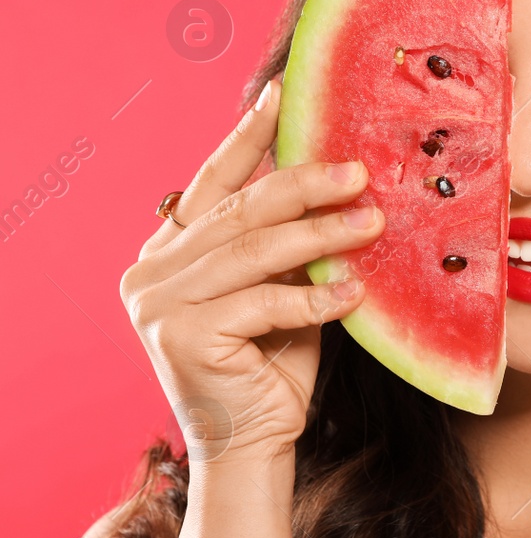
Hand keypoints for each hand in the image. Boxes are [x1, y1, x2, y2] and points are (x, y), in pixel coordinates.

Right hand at [119, 78, 384, 464]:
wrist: (254, 444)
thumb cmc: (274, 364)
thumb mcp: (282, 288)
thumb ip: (288, 243)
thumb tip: (337, 175)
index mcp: (168, 251)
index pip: (214, 182)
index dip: (250, 137)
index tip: (283, 93)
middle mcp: (150, 272)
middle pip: (241, 212)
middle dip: (305, 185)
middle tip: (359, 171)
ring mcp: (157, 304)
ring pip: (255, 252)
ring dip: (321, 235)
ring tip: (372, 222)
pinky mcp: (179, 336)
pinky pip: (264, 303)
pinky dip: (315, 298)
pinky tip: (354, 293)